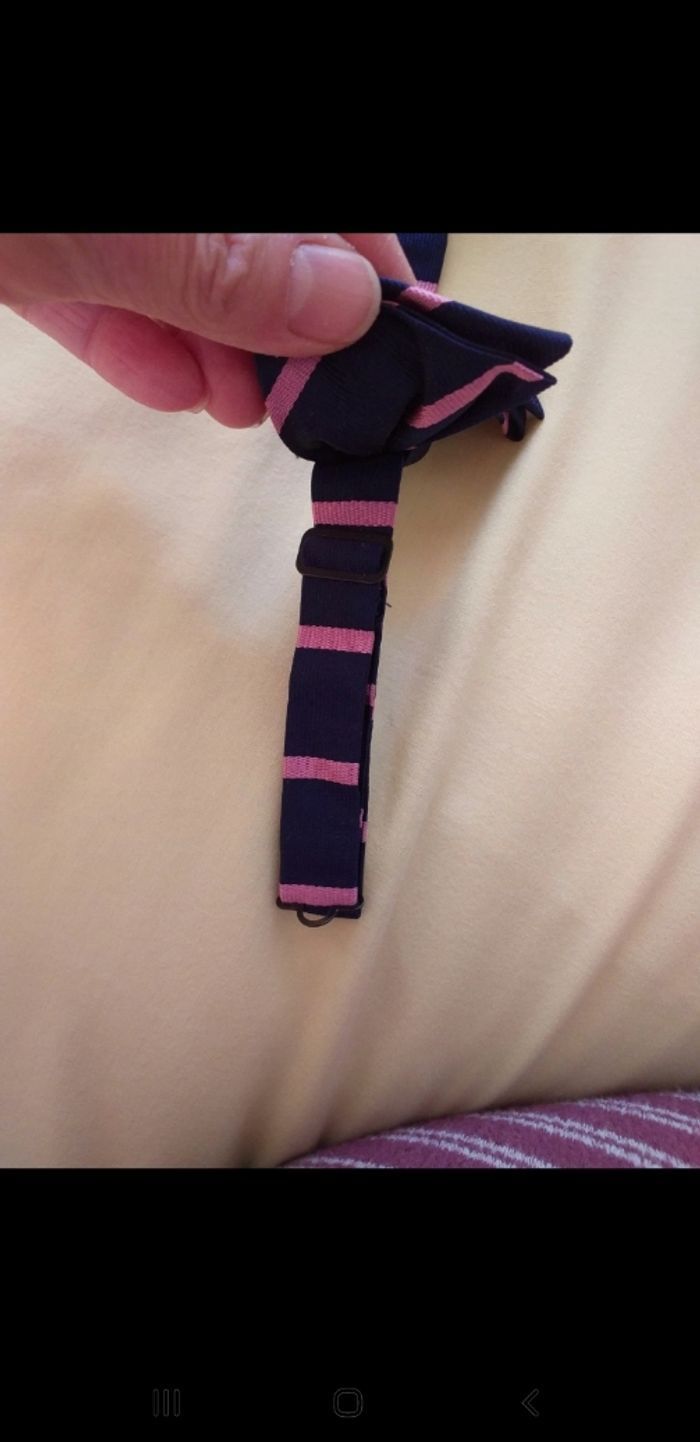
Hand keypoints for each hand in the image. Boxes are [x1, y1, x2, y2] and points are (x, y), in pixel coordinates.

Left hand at [0, 233, 414, 426]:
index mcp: (203, 152)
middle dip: (282, 325)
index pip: (320, 214)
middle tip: (310, 404)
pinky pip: (103, 295)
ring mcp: (94, 222)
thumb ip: (228, 265)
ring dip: (216, 350)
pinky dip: (138, 344)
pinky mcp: (32, 251)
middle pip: (251, 248)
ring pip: (178, 278)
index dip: (363, 270)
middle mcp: (163, 199)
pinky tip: (172, 390)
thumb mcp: (121, 229)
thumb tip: (350, 305)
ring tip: (241, 412)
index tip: (398, 347)